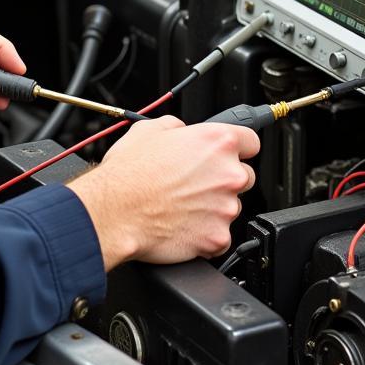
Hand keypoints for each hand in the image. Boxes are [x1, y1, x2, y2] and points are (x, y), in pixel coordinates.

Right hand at [68, 115, 258, 268]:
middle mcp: (229, 173)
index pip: (250, 141)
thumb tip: (182, 131)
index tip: (230, 154)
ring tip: (182, 206)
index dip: (238, 147)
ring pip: (230, 207)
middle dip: (223, 179)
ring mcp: (226, 208)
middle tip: (194, 183)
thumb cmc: (128, 173)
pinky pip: (220, 237)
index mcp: (217, 142)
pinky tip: (183, 226)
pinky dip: (205, 235)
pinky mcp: (218, 238)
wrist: (114, 211)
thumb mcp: (149, 129)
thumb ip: (178, 127)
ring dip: (213, 207)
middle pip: (244, 176)